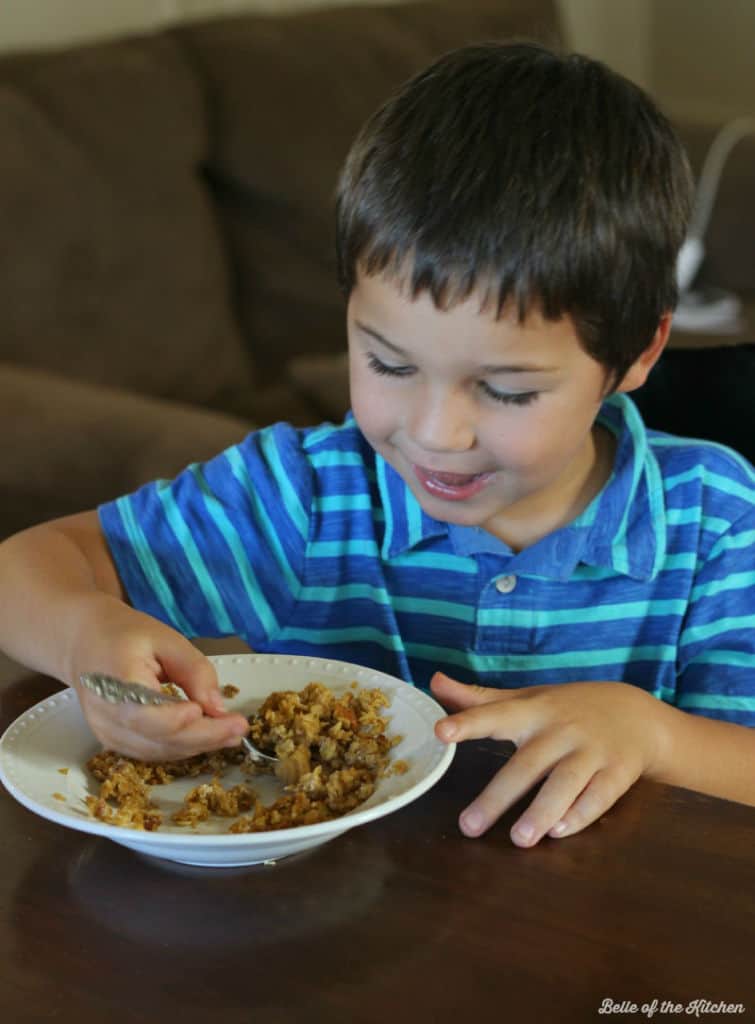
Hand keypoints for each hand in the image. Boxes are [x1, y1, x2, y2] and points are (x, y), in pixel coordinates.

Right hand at [68, 597, 248, 760]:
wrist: (85, 642)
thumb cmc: (126, 635)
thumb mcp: (166, 639)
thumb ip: (194, 671)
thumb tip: (218, 708)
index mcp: (114, 682)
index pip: (144, 714)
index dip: (175, 720)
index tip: (205, 711)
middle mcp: (105, 715)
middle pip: (157, 739)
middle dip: (203, 737)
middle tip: (239, 728)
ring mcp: (107, 733)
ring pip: (158, 751)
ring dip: (198, 746)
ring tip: (231, 733)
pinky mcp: (115, 742)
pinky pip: (153, 752)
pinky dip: (182, 747)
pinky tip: (208, 736)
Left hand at [431, 673, 667, 846]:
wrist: (637, 715)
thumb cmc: (568, 709)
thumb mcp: (526, 699)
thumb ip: (479, 698)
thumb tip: (434, 682)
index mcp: (533, 711)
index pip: (494, 714)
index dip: (467, 722)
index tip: (440, 731)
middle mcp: (560, 730)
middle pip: (527, 764)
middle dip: (498, 796)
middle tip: (469, 826)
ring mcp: (592, 751)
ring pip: (566, 783)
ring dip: (542, 811)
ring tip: (520, 840)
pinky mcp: (619, 771)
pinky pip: (600, 796)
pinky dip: (581, 814)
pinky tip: (560, 832)